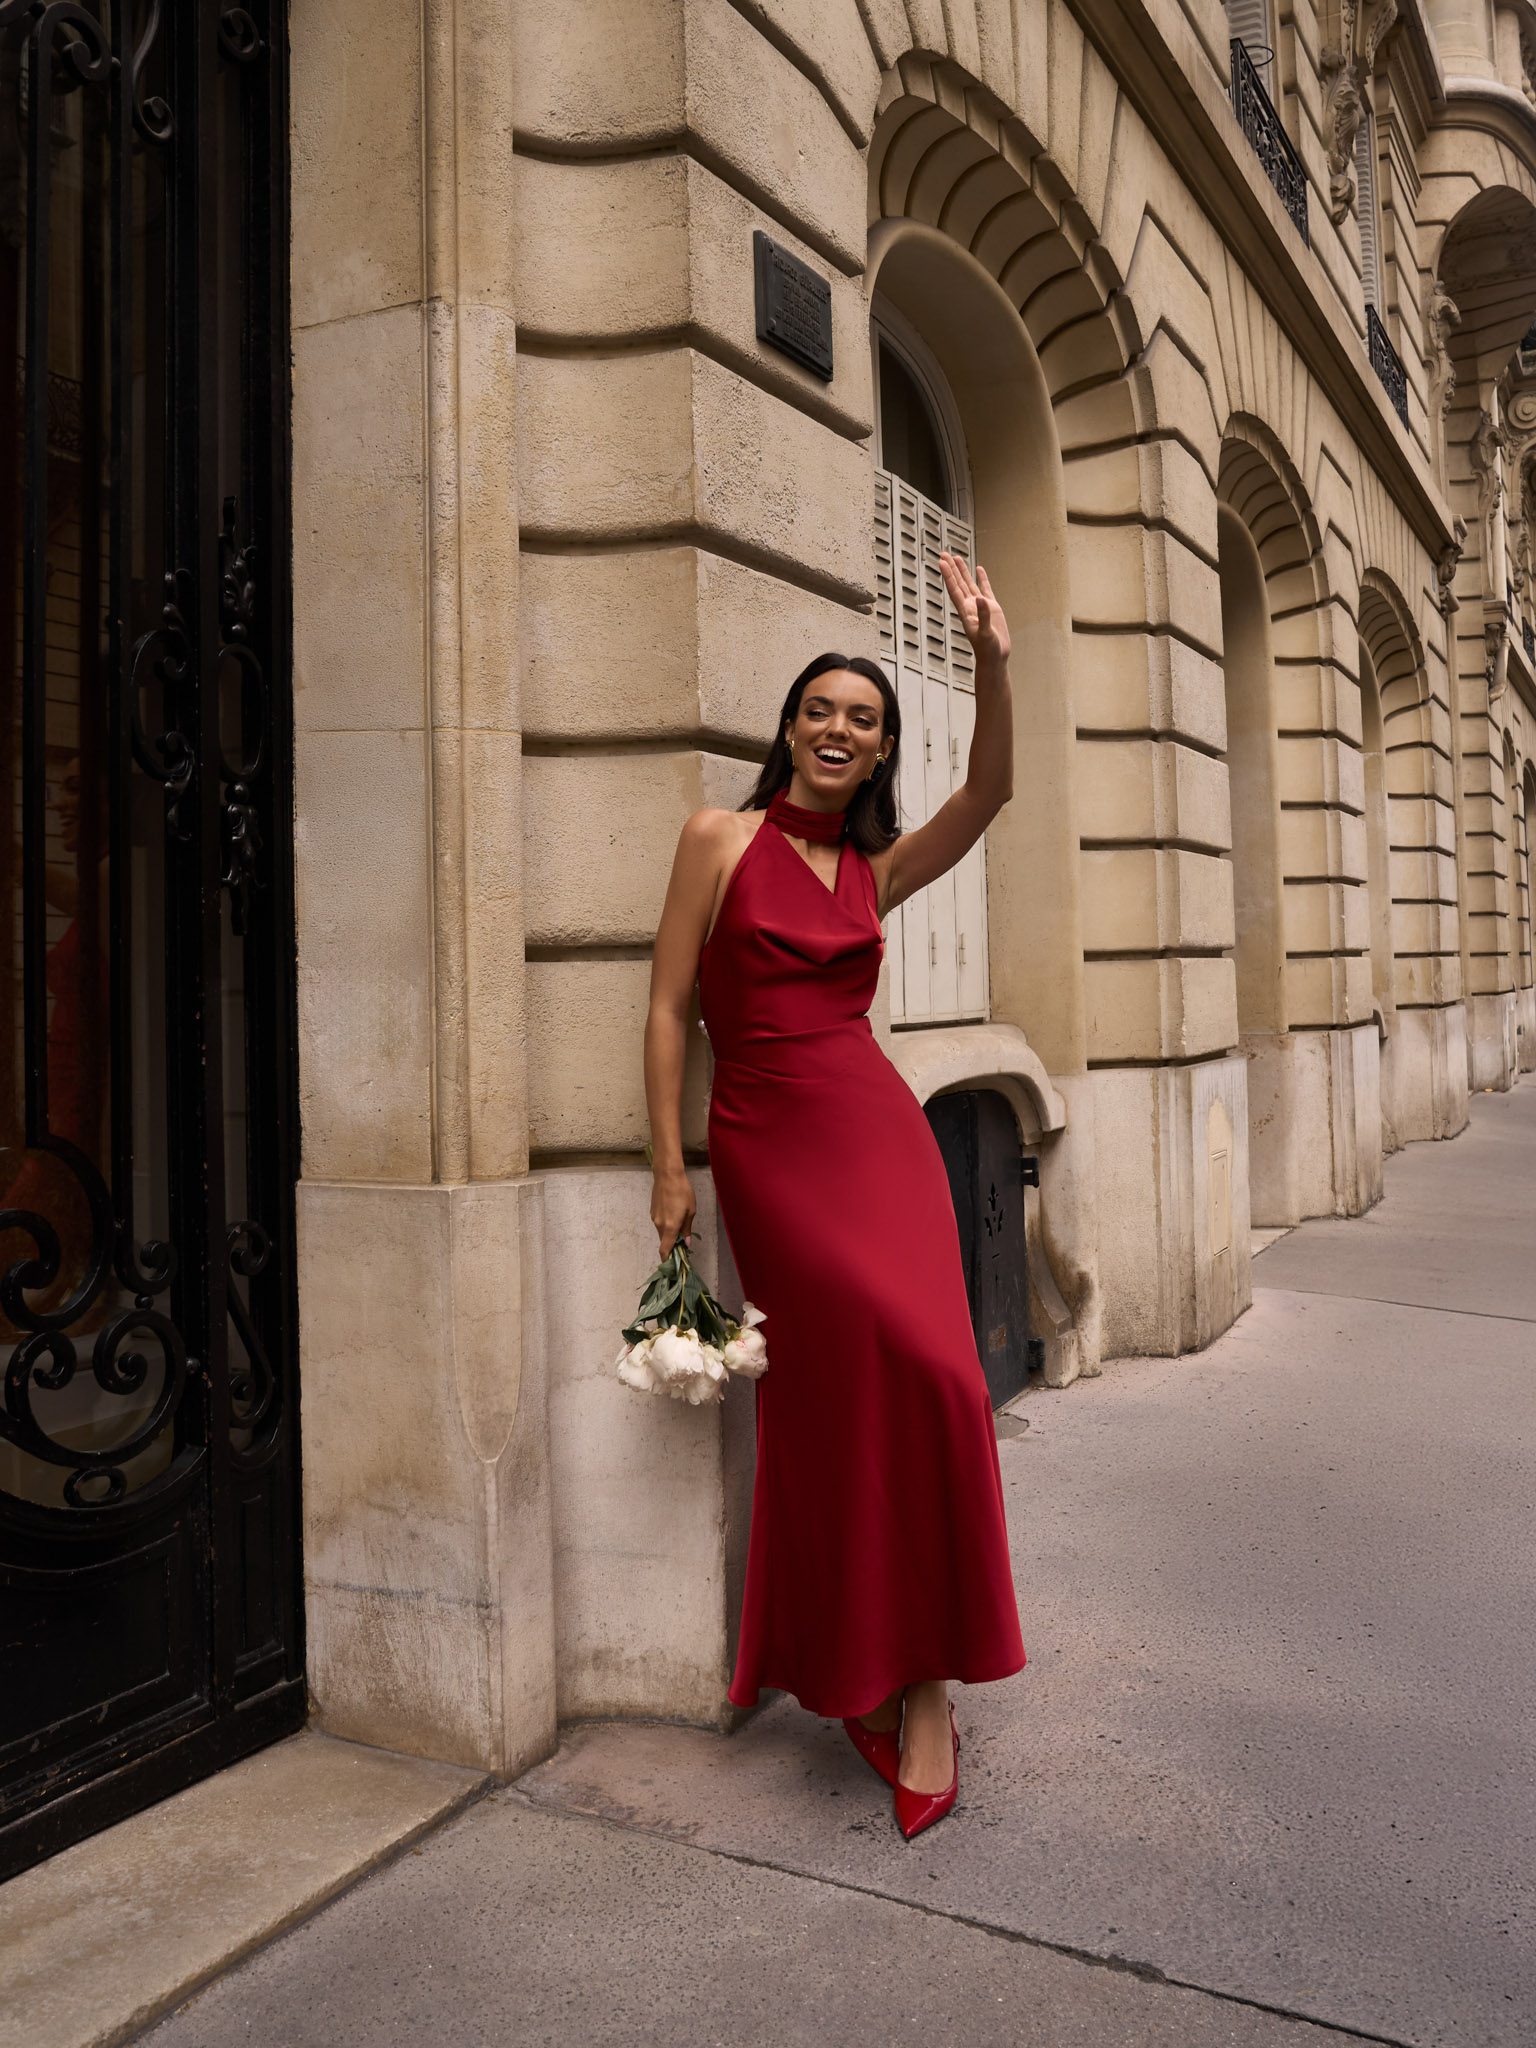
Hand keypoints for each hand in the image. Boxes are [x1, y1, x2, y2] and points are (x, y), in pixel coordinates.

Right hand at [650, 1165, 696, 1258]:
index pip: (665, 1250)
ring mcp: (654, 1218)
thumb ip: (687, 1229)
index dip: (667, 1260)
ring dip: (670, 1233)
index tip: (671, 1267)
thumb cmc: (682, 1192)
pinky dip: (666, 1224)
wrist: (668, 1175)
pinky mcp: (652, 1211)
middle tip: (683, 1243)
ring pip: (662, 1232)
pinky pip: (660, 1222)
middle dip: (672, 1245)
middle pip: (664, 1241)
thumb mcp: (690, 1211)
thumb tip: (686, 1243)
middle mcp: (659, 1225)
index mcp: (670, 1227)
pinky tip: (674, 1213)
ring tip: (681, 1223)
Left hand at [939, 554, 1009, 669]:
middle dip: (951, 568)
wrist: (995, 659)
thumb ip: (983, 616)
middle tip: (943, 553)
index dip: (948, 575)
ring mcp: (980, 606)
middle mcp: (970, 607)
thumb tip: (981, 599)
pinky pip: (985, 588)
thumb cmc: (987, 650)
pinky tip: (979, 569)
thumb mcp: (985, 634)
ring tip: (957, 557)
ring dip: (962, 571)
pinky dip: (982, 578)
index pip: (954, 589)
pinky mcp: (992, 608)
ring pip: (969, 584)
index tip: (941, 562)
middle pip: (958, 583)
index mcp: (966, 612)